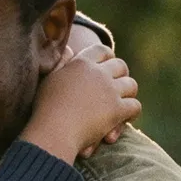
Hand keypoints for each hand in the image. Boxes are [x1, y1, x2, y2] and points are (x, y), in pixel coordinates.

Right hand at [21, 43, 140, 163]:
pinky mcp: (117, 110)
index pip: (102, 51)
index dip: (107, 57)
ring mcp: (110, 91)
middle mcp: (98, 73)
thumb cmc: (45, 108)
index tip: (107, 65)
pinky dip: (131, 113)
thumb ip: (61, 63)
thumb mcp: (50, 79)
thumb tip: (70, 49)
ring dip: (128, 94)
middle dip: (121, 75)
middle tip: (118, 85)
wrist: (52, 131)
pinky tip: (125, 119)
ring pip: (131, 85)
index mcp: (81, 63)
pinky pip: (135, 106)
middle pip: (121, 66)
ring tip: (123, 102)